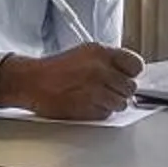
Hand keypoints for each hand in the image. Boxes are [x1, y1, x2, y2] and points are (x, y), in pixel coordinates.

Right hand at [0, 42, 145, 119]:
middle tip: (106, 89)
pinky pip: (106, 114)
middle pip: (130, 87)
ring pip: (121, 103)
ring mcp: (95, 90)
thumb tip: (128, 75)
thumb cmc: (55, 69)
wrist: (31, 82)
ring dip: (111, 103)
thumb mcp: (84, 54)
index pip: (136, 65)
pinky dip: (99, 112)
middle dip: (120, 91)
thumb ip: (107, 62)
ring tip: (94, 97)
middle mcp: (100, 70)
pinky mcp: (88, 107)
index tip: (125, 76)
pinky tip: (86, 104)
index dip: (131, 73)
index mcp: (100, 52)